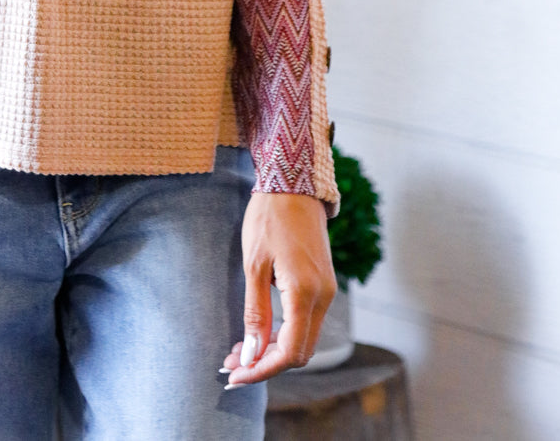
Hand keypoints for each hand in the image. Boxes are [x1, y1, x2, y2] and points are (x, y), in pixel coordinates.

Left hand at [221, 192, 336, 384]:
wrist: (294, 184)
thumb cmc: (269, 218)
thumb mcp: (254, 265)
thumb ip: (256, 313)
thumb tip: (250, 355)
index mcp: (305, 293)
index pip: (289, 353)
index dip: (262, 370)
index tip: (235, 375)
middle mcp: (323, 297)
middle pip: (299, 352)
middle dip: (265, 363)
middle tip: (231, 362)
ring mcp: (327, 291)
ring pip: (303, 339)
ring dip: (273, 350)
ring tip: (239, 348)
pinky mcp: (323, 284)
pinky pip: (306, 321)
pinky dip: (283, 333)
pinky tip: (259, 329)